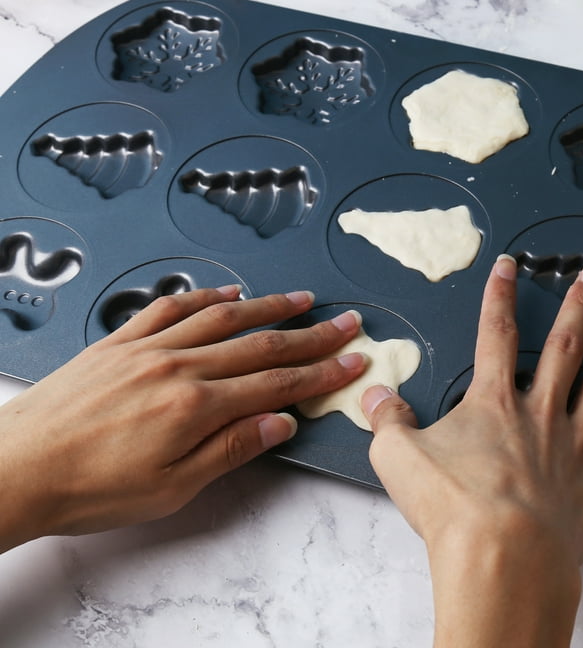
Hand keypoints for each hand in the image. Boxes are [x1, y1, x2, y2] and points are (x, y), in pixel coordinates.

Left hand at [0, 286, 364, 552]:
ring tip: (300, 299)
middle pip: (260, 344)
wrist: (16, 469)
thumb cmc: (89, 487)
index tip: (351, 360)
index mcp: (195, 406)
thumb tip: (280, 424)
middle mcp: (178, 366)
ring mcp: (149, 347)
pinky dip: (205, 297)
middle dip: (310, 334)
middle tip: (344, 322)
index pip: (276, 383)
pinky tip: (227, 292)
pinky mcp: (121, 341)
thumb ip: (230, 449)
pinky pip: (171, 307)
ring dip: (268, 306)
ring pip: (222, 317)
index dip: (321, 372)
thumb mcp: (171, 488)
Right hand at [361, 255, 582, 647]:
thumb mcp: (396, 456)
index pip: (495, 334)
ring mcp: (577, 442)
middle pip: (565, 344)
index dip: (499, 295)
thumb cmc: (451, 507)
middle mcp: (541, 412)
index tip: (508, 266)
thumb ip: (386, 419)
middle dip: (580, 303)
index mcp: (494, 402)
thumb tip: (371, 395)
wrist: (499, 557)